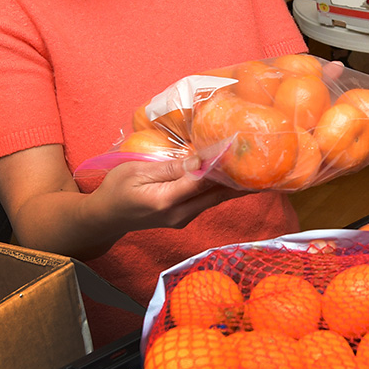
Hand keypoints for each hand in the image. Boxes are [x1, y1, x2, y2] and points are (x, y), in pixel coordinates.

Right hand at [94, 155, 244, 234]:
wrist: (104, 219)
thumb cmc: (116, 189)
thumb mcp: (138, 171)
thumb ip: (171, 168)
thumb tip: (201, 160)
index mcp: (166, 201)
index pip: (203, 181)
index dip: (224, 165)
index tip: (242, 149)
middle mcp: (179, 214)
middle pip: (218, 194)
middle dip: (241, 179)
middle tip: (265, 161)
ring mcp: (183, 219)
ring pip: (216, 199)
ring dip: (236, 184)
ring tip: (258, 167)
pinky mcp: (184, 217)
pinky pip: (208, 201)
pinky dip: (223, 189)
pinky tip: (235, 177)